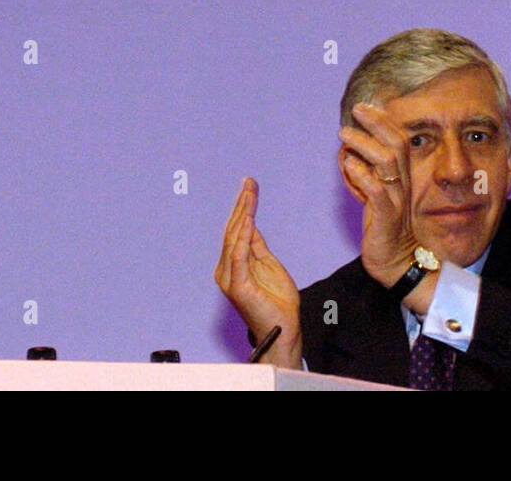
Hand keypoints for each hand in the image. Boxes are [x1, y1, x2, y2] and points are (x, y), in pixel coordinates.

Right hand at [214, 177, 301, 366]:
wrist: (284, 329)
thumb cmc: (277, 301)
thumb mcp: (268, 264)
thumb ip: (256, 245)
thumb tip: (250, 222)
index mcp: (233, 264)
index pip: (236, 229)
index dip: (242, 206)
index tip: (249, 185)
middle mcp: (226, 269)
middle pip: (233, 230)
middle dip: (241, 204)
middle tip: (249, 182)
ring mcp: (230, 278)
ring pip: (234, 238)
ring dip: (243, 213)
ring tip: (249, 193)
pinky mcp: (239, 286)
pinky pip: (240, 255)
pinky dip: (243, 235)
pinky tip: (249, 218)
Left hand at [338, 103, 437, 312]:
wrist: (401, 265)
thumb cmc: (387, 228)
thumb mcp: (380, 195)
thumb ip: (371, 174)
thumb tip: (354, 151)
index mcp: (402, 178)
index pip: (399, 141)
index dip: (384, 121)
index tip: (366, 106)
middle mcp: (402, 185)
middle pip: (397, 145)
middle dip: (377, 123)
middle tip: (357, 109)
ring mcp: (396, 201)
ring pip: (387, 163)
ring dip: (365, 144)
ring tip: (345, 134)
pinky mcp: (387, 219)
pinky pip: (378, 193)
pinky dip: (362, 175)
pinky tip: (348, 164)